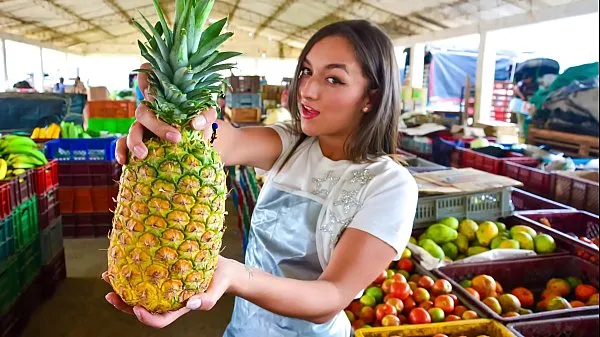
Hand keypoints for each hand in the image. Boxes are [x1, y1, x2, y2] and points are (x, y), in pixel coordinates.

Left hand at [102, 256, 235, 328]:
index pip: (158, 320)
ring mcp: (163, 286)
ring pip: (138, 291)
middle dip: (123, 303)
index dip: (145, 318)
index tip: (136, 309)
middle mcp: (167, 299)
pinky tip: (124, 259)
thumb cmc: (220, 282)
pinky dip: (133, 269)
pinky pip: (145, 274)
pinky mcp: (163, 271)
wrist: (223, 268)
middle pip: (141, 307)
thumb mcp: (216, 292)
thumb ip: (206, 301)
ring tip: (108, 276)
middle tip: (110, 295)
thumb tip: (189, 305)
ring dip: (122, 286)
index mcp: (177, 308)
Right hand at [115, 62, 218, 164]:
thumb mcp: (205, 115)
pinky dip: (121, 151)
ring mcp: (141, 125)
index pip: (149, 81)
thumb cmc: (198, 122)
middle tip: (175, 138)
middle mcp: (150, 110)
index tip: (152, 88)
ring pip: (132, 129)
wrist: (198, 142)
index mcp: (164, 98)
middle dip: (157, 126)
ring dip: (135, 141)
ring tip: (144, 154)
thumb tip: (196, 123)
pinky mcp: (137, 141)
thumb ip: (205, 115)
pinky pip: (123, 144)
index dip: (145, 78)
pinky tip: (124, 161)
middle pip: (143, 112)